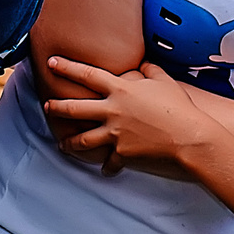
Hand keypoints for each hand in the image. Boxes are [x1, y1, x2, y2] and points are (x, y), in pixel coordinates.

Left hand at [41, 56, 219, 175]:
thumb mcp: (164, 81)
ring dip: (70, 142)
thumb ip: (151, 70)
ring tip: (62, 144)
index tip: (52, 62)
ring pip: (83, 140)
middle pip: (75, 108)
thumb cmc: (178, 107)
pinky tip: (106, 170)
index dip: (67, 67)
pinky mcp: (122, 153)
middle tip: (46, 106)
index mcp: (121, 89)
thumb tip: (144, 64)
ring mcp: (115, 133)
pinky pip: (110, 162)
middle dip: (56, 107)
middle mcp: (112, 111)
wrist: (187, 137)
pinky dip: (107, 167)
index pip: (87, 75)